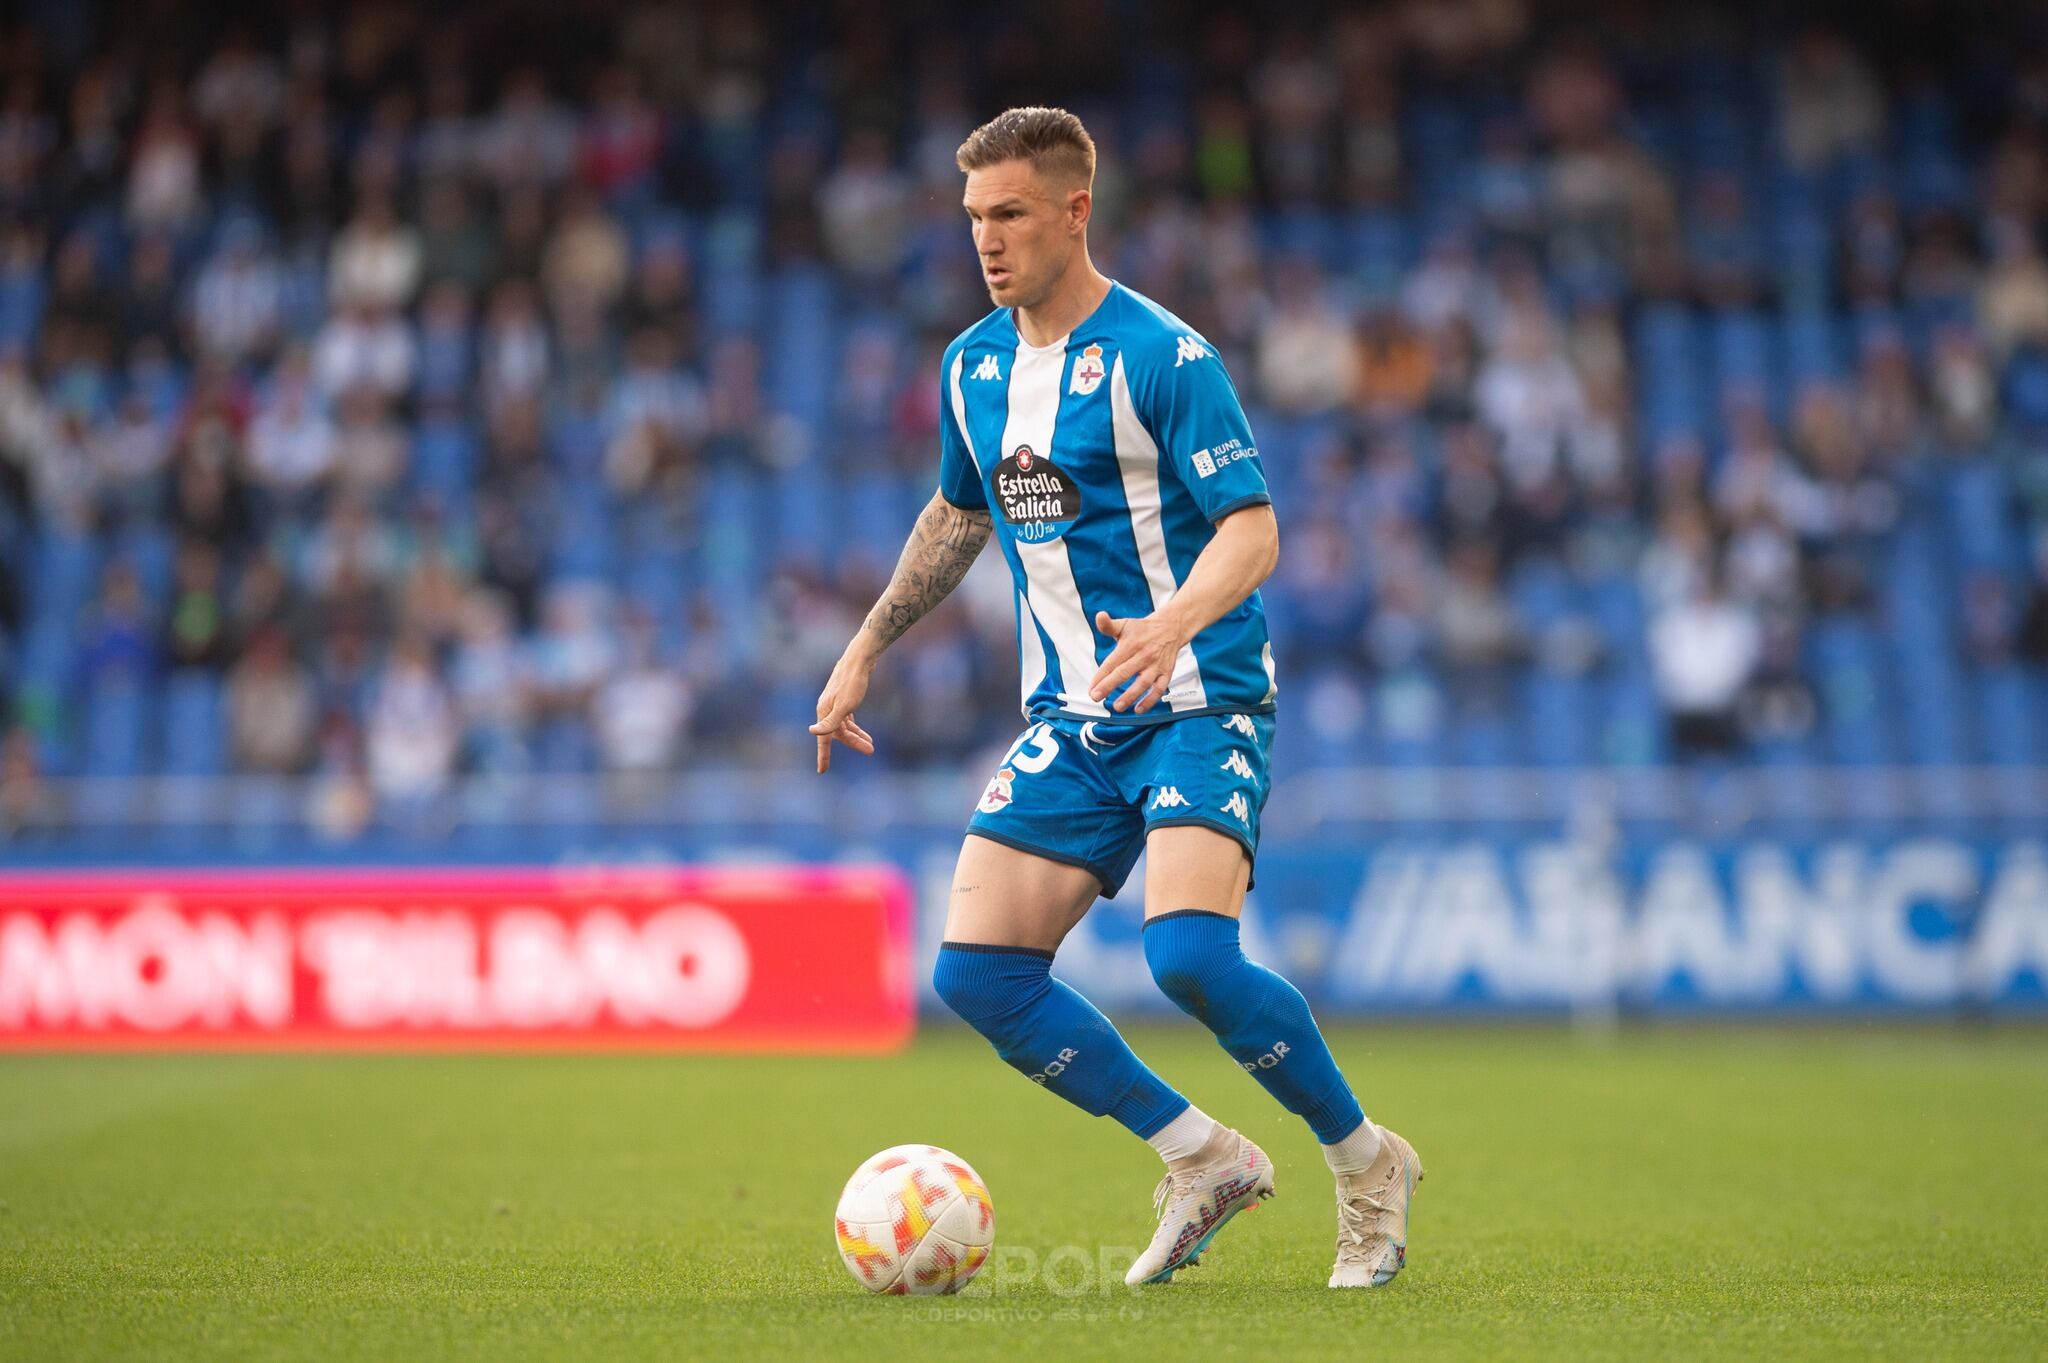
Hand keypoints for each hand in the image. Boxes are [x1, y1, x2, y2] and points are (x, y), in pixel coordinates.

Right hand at [810, 652, 877, 772]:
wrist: (859, 659)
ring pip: (844, 727)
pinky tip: (862, 733)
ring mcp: (835, 704)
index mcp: (824, 712)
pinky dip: (855, 727)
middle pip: (839, 734)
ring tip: (871, 745)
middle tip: (871, 751)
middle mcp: (827, 709)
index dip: (823, 756)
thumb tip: (812, 732)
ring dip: (857, 736)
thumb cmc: (853, 682)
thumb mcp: (845, 705)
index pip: (824, 739)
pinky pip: (848, 719)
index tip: (822, 771)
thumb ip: (830, 721)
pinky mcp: (844, 699)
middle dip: (853, 743)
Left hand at [1088, 610, 1184, 713]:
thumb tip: (1099, 616)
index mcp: (1131, 644)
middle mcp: (1143, 655)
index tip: (1091, 688)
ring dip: (1130, 696)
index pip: (1113, 662)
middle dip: (1109, 686)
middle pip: (1124, 673)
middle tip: (1096, 697)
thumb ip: (1108, 625)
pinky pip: (1159, 689)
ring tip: (1118, 707)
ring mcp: (1156, 666)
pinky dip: (1150, 700)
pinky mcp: (1166, 673)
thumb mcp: (1125, 624)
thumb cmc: (1143, 630)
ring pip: (1143, 683)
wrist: (1171, 628)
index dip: (1101, 676)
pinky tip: (1139, 709)